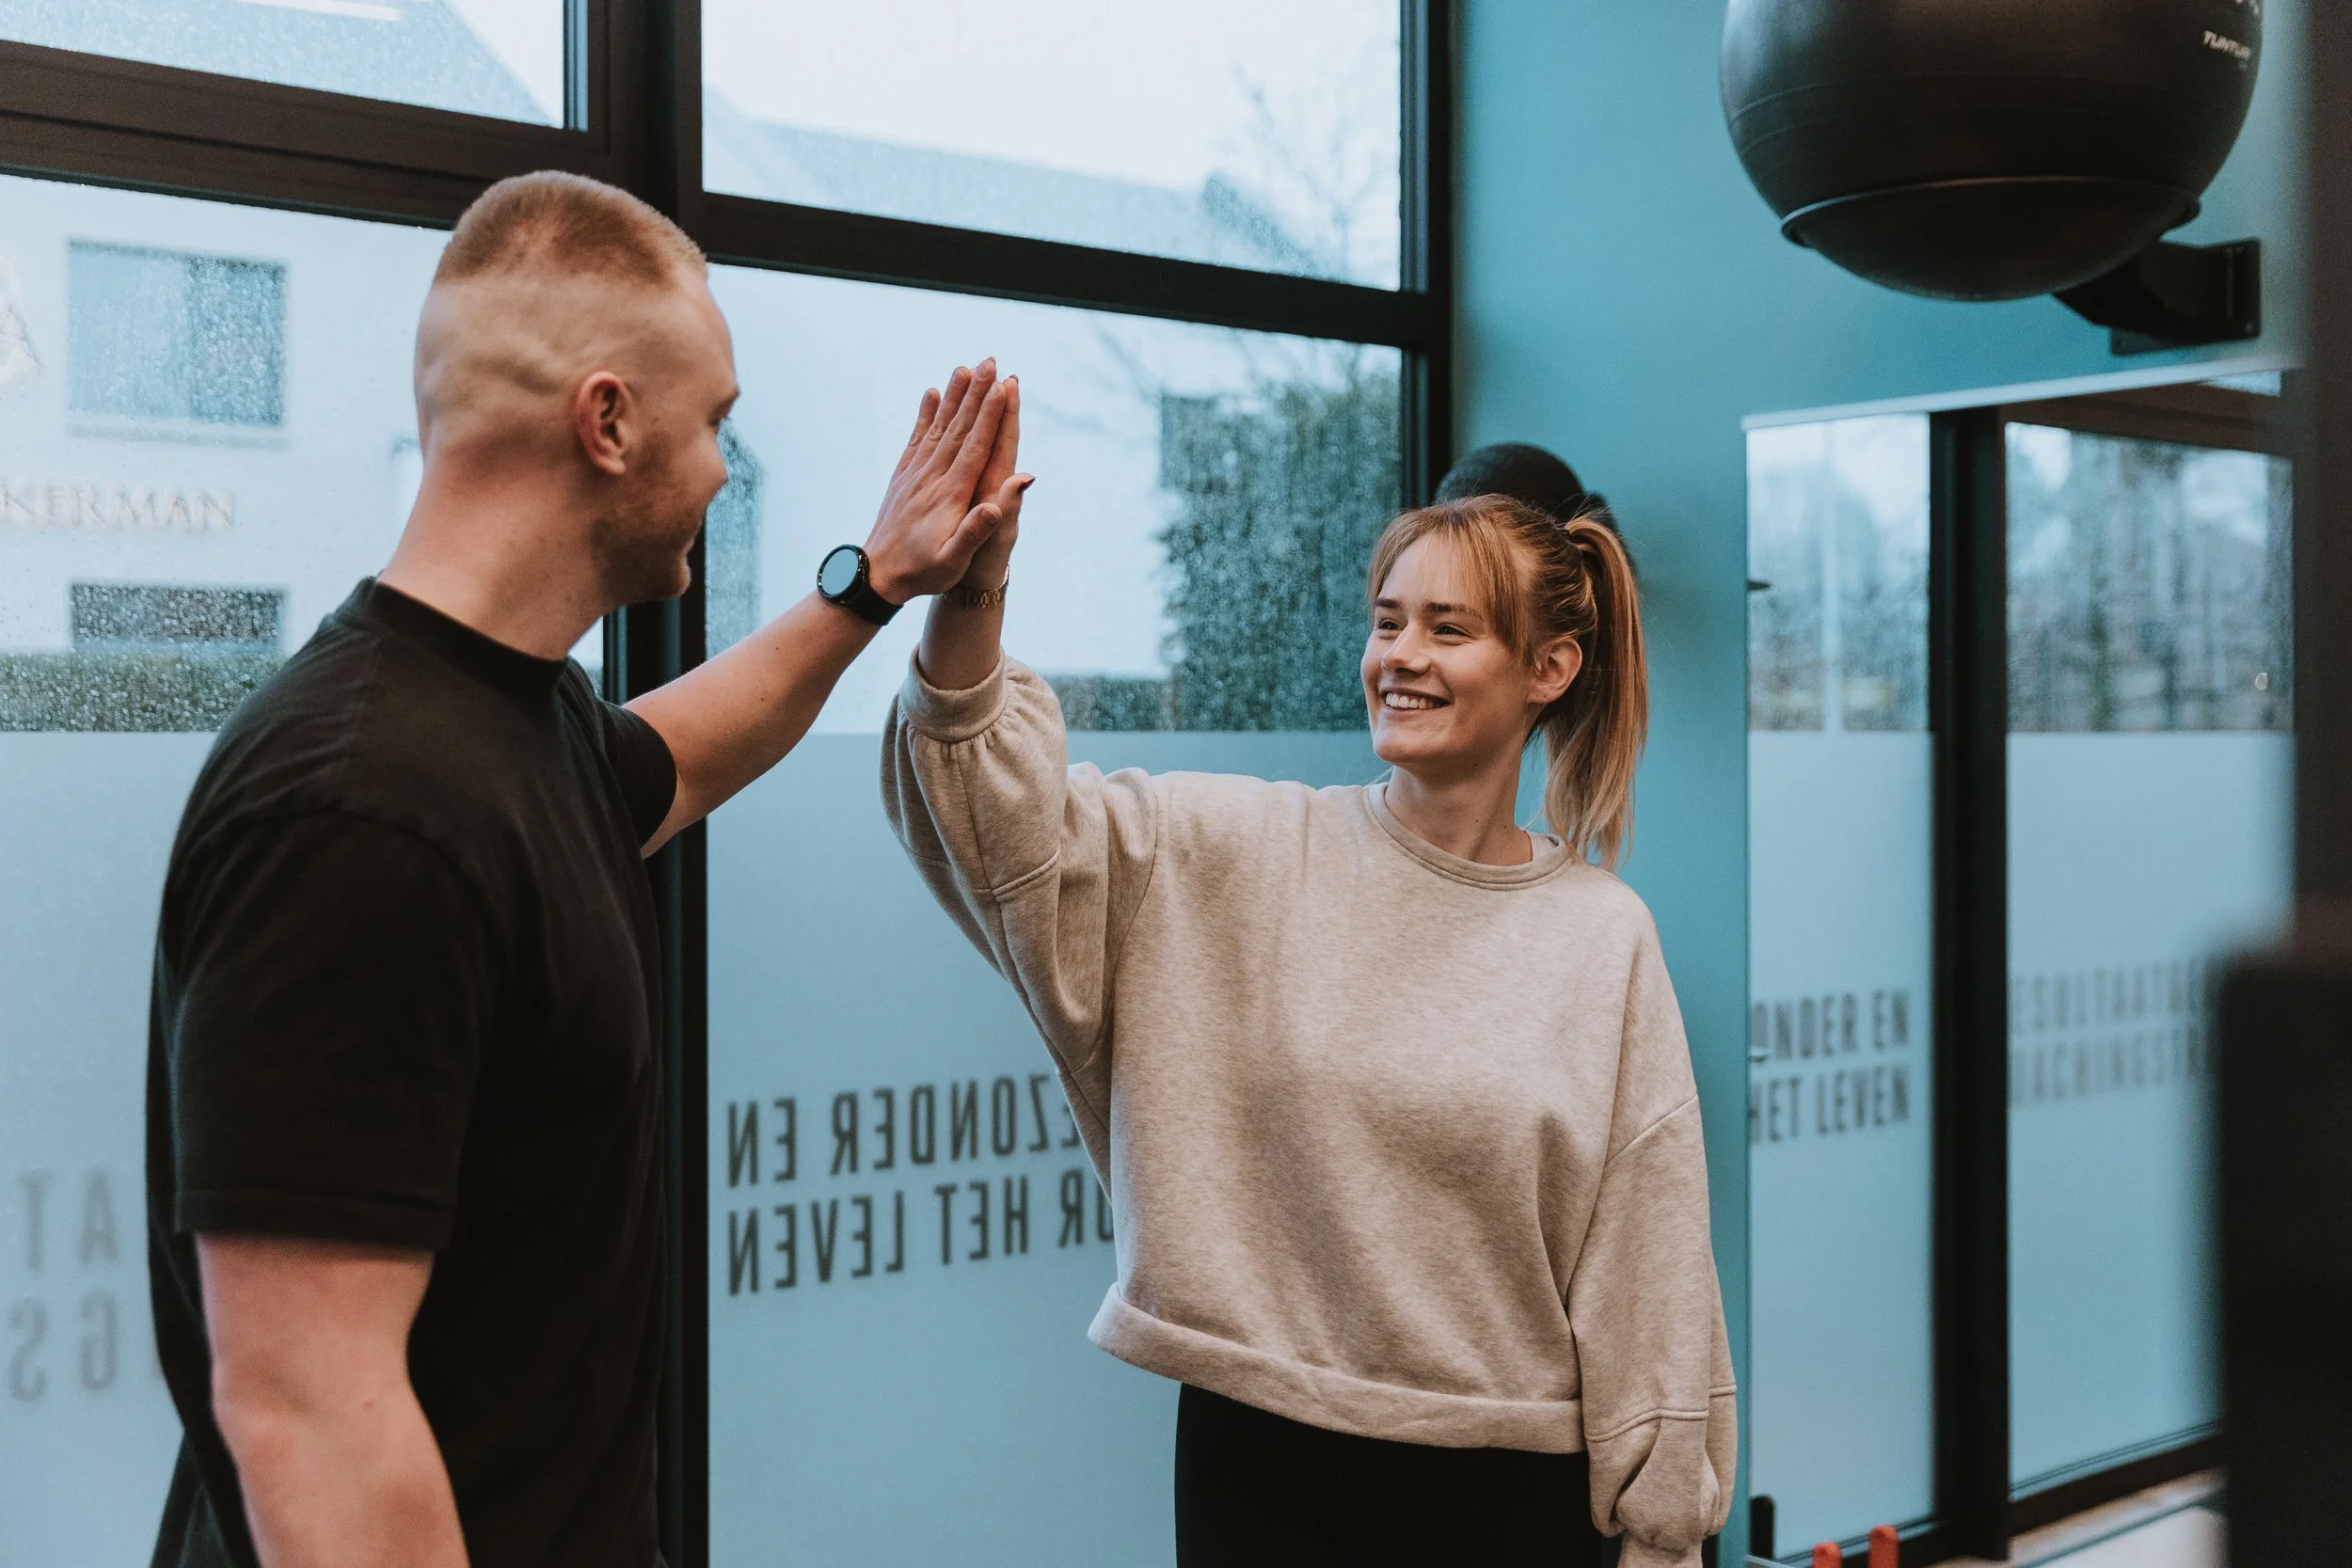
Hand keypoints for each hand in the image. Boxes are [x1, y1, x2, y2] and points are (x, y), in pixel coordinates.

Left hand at [864, 360, 1028, 604]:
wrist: (877, 576)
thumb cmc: (922, 573)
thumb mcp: (953, 561)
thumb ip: (976, 530)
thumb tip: (997, 506)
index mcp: (949, 494)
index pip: (975, 446)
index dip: (990, 414)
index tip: (1003, 387)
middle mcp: (931, 477)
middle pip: (959, 427)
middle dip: (976, 394)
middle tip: (990, 362)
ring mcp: (915, 474)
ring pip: (938, 427)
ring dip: (953, 396)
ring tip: (965, 368)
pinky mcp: (904, 477)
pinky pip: (917, 439)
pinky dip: (925, 415)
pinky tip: (931, 394)